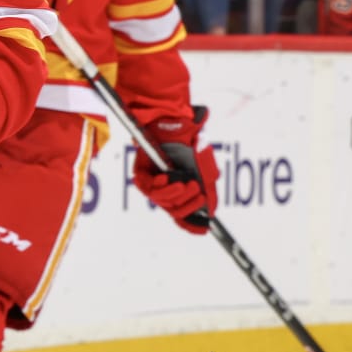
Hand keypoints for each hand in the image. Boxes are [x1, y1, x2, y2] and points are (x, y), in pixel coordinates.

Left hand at [131, 107, 220, 233]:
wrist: (178, 122)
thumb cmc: (192, 142)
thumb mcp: (205, 168)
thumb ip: (207, 190)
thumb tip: (211, 212)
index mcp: (179, 189)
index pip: (182, 214)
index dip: (191, 224)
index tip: (202, 229)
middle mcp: (165, 188)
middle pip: (173, 211)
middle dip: (188, 205)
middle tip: (198, 194)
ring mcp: (152, 181)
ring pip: (161, 201)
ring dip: (176, 195)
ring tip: (188, 184)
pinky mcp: (140, 172)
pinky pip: (148, 188)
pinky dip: (160, 186)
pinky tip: (167, 178)